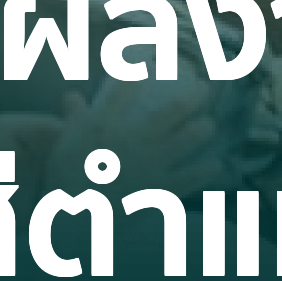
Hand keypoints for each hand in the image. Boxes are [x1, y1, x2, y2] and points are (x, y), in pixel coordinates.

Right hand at [47, 77, 220, 192]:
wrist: (77, 219)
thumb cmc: (66, 178)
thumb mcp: (64, 142)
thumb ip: (73, 116)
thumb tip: (71, 94)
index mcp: (105, 123)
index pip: (124, 88)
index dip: (139, 71)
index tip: (152, 61)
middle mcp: (133, 137)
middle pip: (171, 110)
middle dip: (192, 97)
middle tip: (205, 90)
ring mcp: (150, 163)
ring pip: (187, 140)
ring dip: (202, 130)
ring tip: (210, 125)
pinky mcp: (161, 188)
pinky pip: (190, 177)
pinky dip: (206, 171)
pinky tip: (217, 166)